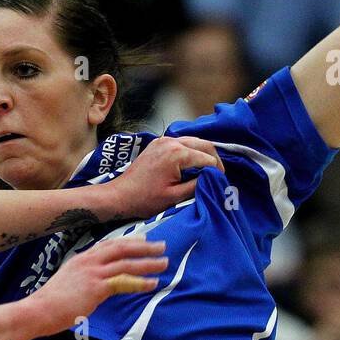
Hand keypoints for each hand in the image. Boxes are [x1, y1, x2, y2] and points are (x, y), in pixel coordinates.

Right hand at [28, 237, 168, 331]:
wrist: (38, 310)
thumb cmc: (50, 303)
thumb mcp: (67, 283)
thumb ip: (82, 279)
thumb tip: (94, 286)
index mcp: (81, 259)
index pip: (108, 245)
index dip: (128, 241)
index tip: (143, 238)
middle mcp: (88, 261)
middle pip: (121, 247)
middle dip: (143, 245)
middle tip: (161, 246)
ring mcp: (92, 273)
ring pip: (126, 263)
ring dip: (147, 262)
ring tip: (164, 263)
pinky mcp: (96, 287)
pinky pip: (124, 282)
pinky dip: (140, 282)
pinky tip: (153, 283)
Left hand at [99, 135, 222, 220]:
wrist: (119, 195)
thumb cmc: (145, 199)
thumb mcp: (175, 197)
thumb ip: (197, 185)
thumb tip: (213, 179)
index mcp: (177, 154)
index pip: (208, 158)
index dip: (217, 171)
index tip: (220, 183)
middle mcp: (171, 142)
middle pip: (204, 144)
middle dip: (214, 159)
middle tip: (218, 175)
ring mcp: (163, 140)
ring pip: (194, 141)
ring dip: (203, 153)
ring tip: (207, 170)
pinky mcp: (158, 143)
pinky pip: (181, 142)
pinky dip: (190, 150)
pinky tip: (192, 164)